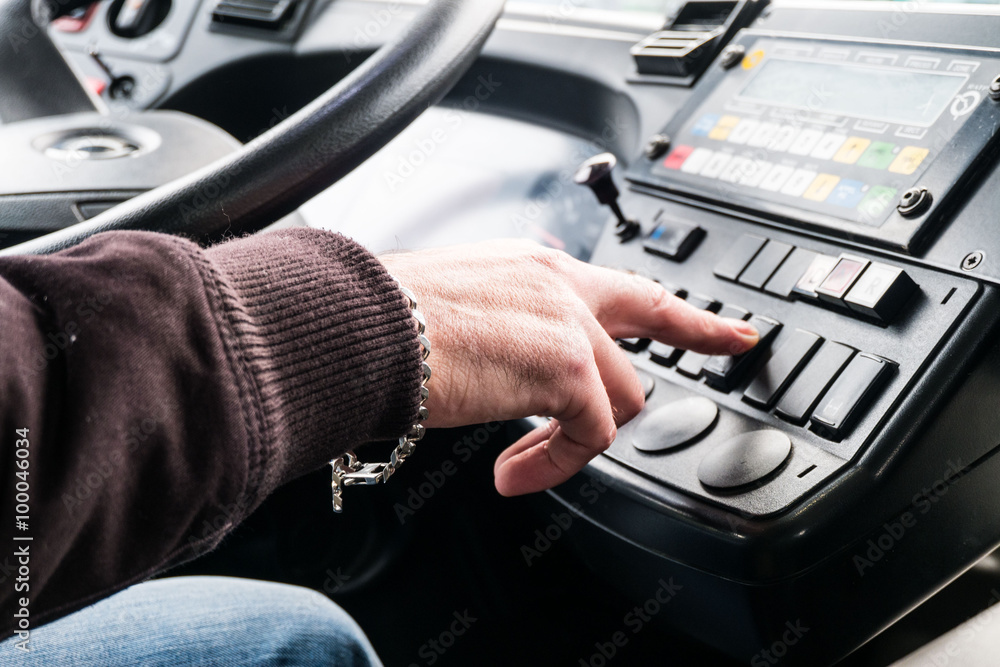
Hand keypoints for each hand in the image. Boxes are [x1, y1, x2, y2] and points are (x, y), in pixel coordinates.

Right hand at [379, 239, 758, 496]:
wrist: (357, 327)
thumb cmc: (378, 322)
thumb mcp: (449, 311)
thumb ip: (495, 332)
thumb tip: (494, 368)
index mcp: (530, 267)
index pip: (618, 286)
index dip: (677, 308)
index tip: (723, 324)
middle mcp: (558, 282)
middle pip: (649, 322)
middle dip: (686, 343)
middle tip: (719, 352)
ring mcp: (567, 320)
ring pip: (620, 393)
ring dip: (576, 439)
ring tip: (522, 466)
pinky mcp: (566, 366)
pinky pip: (592, 433)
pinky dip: (557, 464)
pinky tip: (512, 476)